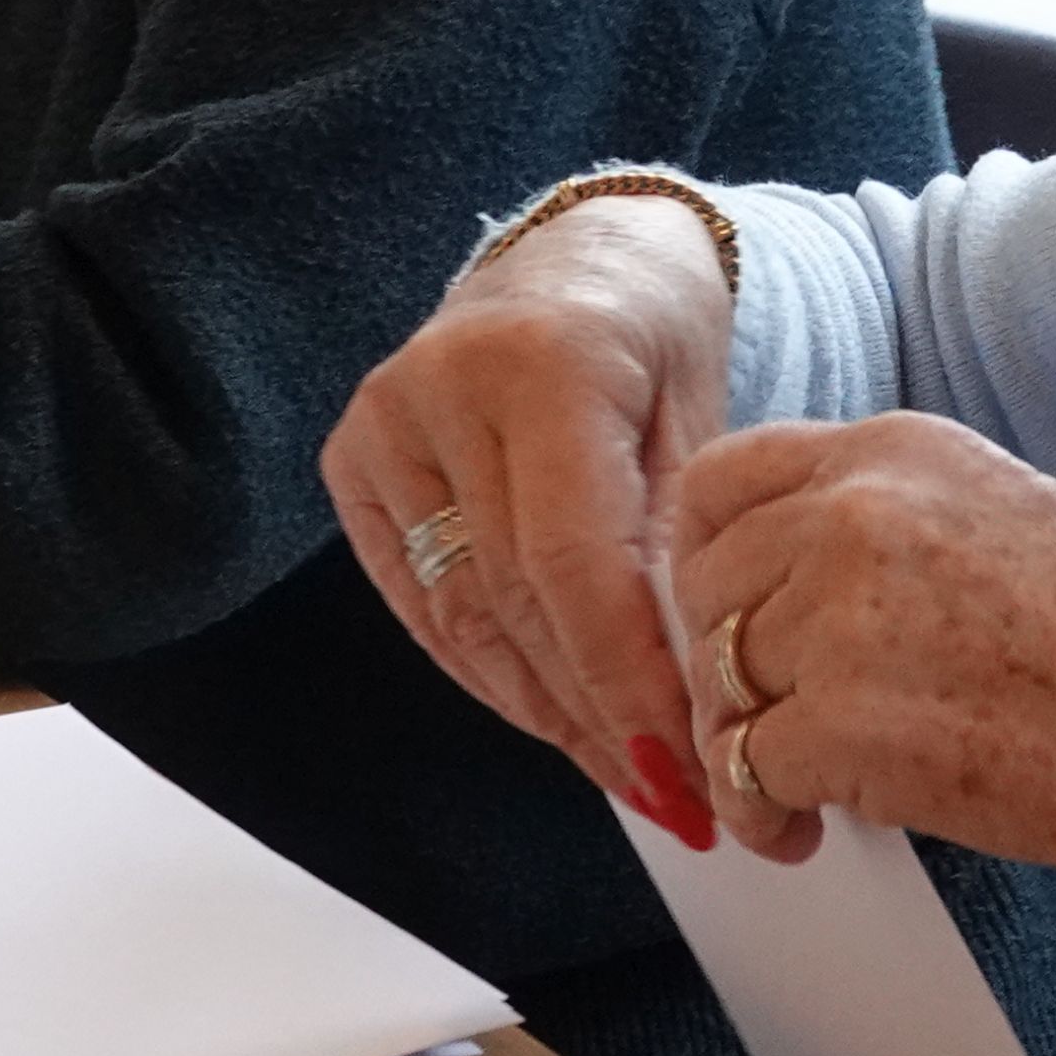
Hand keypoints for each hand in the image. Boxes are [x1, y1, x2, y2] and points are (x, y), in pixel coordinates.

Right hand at [320, 194, 735, 844]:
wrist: (577, 259)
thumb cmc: (655, 341)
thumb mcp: (701, 424)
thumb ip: (678, 549)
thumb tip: (686, 700)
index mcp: (544, 364)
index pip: (573, 562)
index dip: (624, 681)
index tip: (682, 768)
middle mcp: (442, 389)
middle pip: (513, 601)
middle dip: (596, 714)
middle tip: (673, 796)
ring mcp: (383, 426)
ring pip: (461, 619)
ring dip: (546, 713)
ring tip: (625, 776)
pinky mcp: (353, 463)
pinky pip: (422, 607)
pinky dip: (491, 674)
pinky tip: (555, 720)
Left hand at [676, 413, 1055, 874]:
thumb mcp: (996, 512)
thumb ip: (884, 523)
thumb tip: (783, 584)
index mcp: (895, 450)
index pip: (723, 480)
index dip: (707, 560)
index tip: (725, 615)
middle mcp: (856, 513)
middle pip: (705, 585)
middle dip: (723, 664)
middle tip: (763, 719)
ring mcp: (842, 613)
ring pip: (721, 681)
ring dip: (744, 747)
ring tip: (794, 791)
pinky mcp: (843, 720)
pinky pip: (745, 767)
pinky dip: (760, 812)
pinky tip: (802, 830)